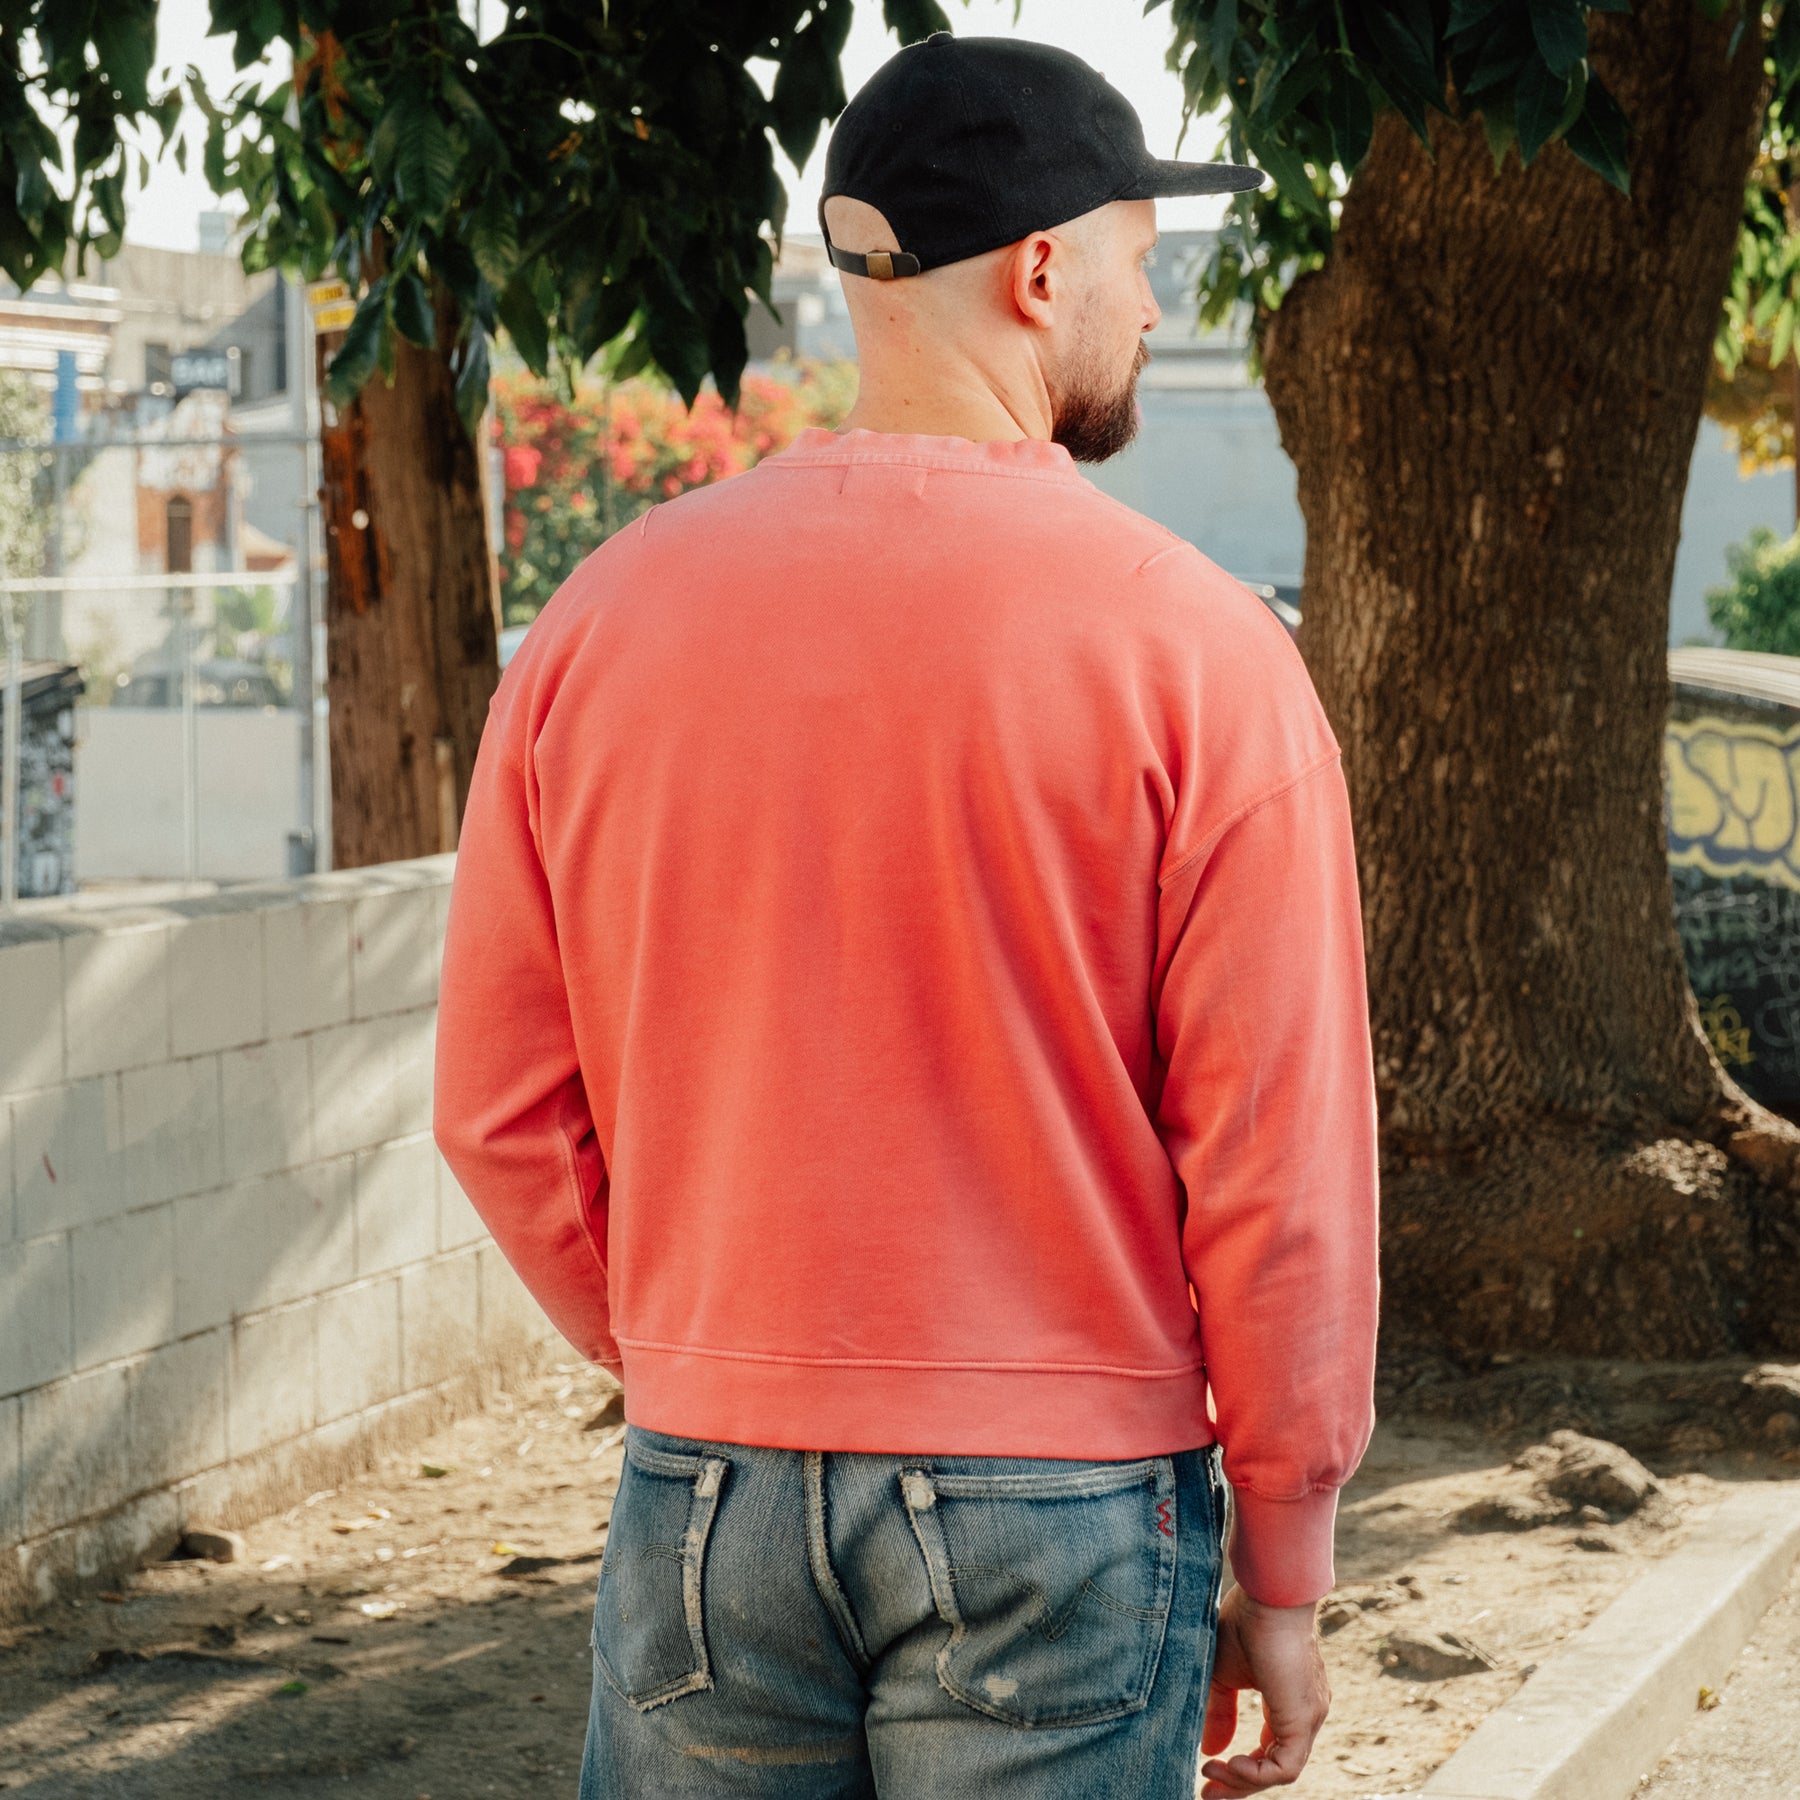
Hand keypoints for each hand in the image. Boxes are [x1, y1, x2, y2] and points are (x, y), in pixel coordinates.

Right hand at [1198, 1584, 1329, 1795]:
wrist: (1268, 1594)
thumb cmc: (1246, 1621)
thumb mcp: (1223, 1672)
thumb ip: (1220, 1712)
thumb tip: (1211, 1750)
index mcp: (1288, 1701)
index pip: (1269, 1750)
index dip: (1240, 1767)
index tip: (1207, 1771)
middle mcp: (1305, 1714)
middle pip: (1275, 1767)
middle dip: (1239, 1785)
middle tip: (1206, 1793)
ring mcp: (1309, 1717)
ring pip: (1281, 1771)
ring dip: (1243, 1780)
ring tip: (1212, 1775)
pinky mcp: (1304, 1718)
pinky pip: (1285, 1767)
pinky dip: (1256, 1773)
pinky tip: (1230, 1762)